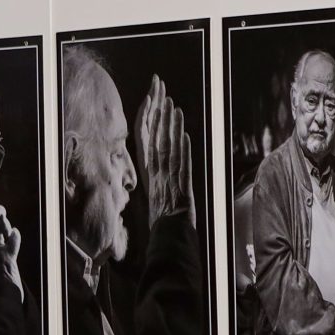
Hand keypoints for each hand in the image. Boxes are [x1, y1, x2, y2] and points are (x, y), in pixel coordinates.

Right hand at [139, 76, 196, 229]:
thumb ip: (160, 175)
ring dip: (173, 129)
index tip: (155, 105)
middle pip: (158, 141)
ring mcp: (170, 181)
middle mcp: (158, 175)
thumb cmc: (165, 218)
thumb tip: (163, 160)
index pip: (149, 143)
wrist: (169, 238)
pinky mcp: (183, 190)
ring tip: (176, 109)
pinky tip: (184, 137)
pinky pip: (182, 168)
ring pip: (170, 150)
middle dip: (162, 118)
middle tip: (165, 97)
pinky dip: (183, 152)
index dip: (153, 124)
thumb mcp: (158, 193)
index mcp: (152, 174)